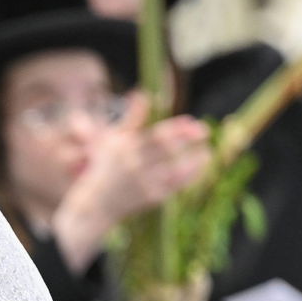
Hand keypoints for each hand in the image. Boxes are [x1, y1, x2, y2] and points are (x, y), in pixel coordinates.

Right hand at [52, 94, 211, 271]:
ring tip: (207, 151)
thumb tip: (144, 94)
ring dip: (195, 159)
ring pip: (176, 168)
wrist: (94, 206)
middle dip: (189, 138)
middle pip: (167, 149)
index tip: (191, 122)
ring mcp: (143, 183)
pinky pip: (176, 185)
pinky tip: (199, 166)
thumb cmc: (104, 168)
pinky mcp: (150, 198)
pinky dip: (190, 175)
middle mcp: (133, 165)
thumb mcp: (112, 140)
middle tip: (205, 131)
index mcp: (124, 147)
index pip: (156, 135)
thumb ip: (131, 119)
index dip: (177, 128)